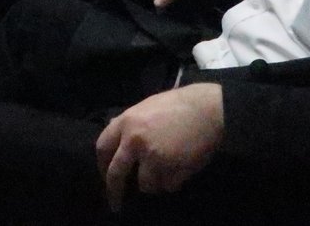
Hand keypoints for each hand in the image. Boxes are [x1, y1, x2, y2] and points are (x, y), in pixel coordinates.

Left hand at [95, 84, 223, 207]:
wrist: (207, 110)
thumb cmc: (177, 105)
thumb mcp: (146, 107)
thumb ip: (129, 124)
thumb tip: (115, 134)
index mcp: (126, 122)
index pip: (102, 148)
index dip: (102, 165)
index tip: (105, 176)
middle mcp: (134, 141)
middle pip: (115, 174)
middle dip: (114, 192)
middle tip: (116, 204)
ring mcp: (152, 156)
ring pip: (145, 184)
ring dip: (154, 183)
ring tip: (167, 169)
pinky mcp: (171, 169)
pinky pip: (167, 186)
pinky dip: (172, 182)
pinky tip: (180, 168)